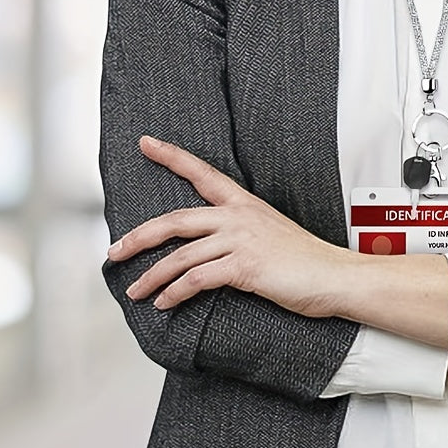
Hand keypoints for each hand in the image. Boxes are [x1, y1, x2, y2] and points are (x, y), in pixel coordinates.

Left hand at [108, 135, 352, 316]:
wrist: (333, 275)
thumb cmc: (305, 259)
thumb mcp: (270, 233)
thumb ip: (239, 233)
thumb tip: (210, 248)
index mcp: (244, 204)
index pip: (202, 173)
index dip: (172, 156)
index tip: (146, 143)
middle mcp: (238, 217)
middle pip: (175, 220)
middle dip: (139, 237)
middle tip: (115, 252)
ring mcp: (241, 240)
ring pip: (180, 256)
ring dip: (152, 277)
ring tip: (135, 291)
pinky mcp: (244, 266)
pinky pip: (196, 279)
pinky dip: (175, 293)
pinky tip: (164, 304)